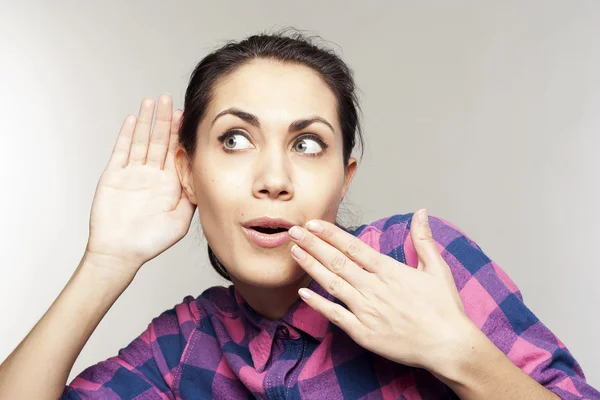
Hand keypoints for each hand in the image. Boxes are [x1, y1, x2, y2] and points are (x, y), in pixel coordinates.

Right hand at [85, 95, 195, 275]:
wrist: (120, 252)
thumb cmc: (151, 242)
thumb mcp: (181, 220)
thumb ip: (192, 197)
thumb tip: (203, 177)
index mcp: (169, 183)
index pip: (176, 152)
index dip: (180, 134)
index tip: (187, 116)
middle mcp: (152, 175)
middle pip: (159, 141)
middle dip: (164, 120)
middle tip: (169, 98)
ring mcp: (132, 174)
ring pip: (141, 140)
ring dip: (146, 121)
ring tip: (152, 102)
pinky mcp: (114, 175)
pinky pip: (121, 150)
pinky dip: (126, 134)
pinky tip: (132, 119)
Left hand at [288, 209, 475, 373]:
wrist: (448, 346)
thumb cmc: (445, 309)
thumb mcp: (438, 268)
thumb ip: (423, 239)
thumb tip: (421, 212)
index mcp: (390, 272)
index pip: (353, 247)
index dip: (331, 234)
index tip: (314, 224)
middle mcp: (374, 288)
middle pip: (337, 262)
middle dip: (313, 245)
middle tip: (293, 231)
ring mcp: (366, 311)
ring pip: (332, 284)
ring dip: (311, 267)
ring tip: (294, 252)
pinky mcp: (363, 333)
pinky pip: (335, 316)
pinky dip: (318, 304)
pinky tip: (303, 294)